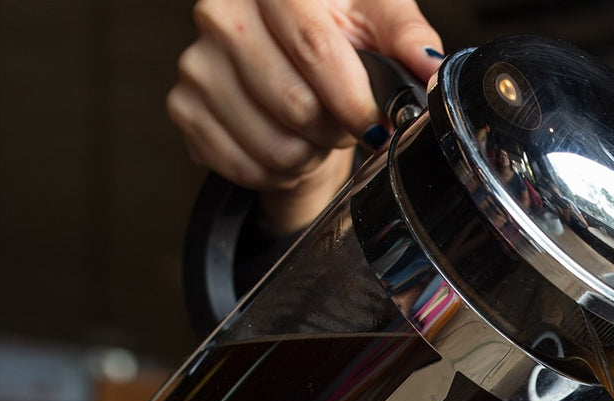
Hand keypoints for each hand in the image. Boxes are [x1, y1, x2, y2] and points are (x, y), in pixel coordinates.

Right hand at [166, 0, 442, 231]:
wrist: (287, 67)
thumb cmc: (336, 37)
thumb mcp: (377, 19)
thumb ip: (405, 36)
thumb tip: (428, 65)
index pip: (313, 46)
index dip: (353, 96)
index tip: (377, 122)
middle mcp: (221, 14)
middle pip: (294, 102)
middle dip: (335, 128)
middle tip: (346, 123)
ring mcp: (197, 63)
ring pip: (272, 144)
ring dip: (309, 154)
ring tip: (317, 134)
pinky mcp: (184, 109)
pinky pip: (245, 166)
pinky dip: (278, 172)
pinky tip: (288, 147)